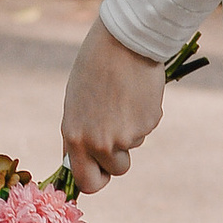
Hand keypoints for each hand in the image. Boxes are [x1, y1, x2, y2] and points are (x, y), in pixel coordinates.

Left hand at [60, 18, 165, 194]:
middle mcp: (98, 142)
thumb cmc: (96, 66)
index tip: (102, 170)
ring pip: (133, 146)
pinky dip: (144, 113)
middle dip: (118, 161)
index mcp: (75, 136)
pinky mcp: (147, 124)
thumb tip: (86, 157)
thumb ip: (81, 133)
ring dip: (132, 131)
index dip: (97, 178)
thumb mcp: (77, 103)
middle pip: (116, 171)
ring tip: (124, 99)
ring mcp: (125, 136)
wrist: (124, 41)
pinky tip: (136, 91)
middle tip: (120, 139)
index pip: (86, 181)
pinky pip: (146, 127)